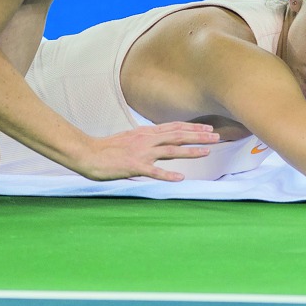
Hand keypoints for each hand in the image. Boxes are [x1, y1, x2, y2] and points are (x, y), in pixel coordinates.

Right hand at [75, 122, 220, 181]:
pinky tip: (181, 177)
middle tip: (216, 136)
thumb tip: (156, 141)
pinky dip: (168, 174)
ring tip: (208, 151)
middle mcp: (147, 139)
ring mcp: (142, 152)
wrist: (88, 153)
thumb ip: (144, 139)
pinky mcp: (135, 166)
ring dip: (191, 151)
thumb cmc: (107, 148)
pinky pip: (154, 171)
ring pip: (171, 150)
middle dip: (198, 136)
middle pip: (178, 135)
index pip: (173, 127)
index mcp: (145, 132)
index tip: (207, 128)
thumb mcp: (129, 138)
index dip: (192, 127)